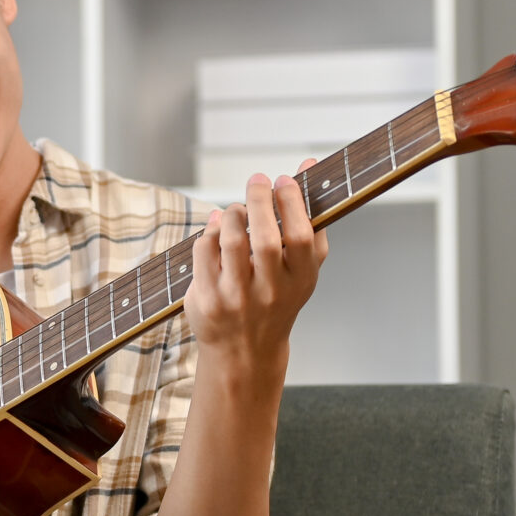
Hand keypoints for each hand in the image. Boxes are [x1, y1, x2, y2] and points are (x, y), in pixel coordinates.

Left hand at [186, 162, 327, 370]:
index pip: (299, 237)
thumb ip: (310, 220)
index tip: (283, 181)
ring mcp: (236, 298)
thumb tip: (310, 164)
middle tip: (258, 181)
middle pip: (263, 238)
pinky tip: (217, 228)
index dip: (292, 203)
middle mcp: (269, 292)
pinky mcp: (206, 299)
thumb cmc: (278, 298)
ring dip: (232, 213)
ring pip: (231, 241)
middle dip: (259, 201)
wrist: (245, 351)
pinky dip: (210, 231)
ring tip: (237, 209)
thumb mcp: (303, 269)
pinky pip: (204, 251)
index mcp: (300, 282)